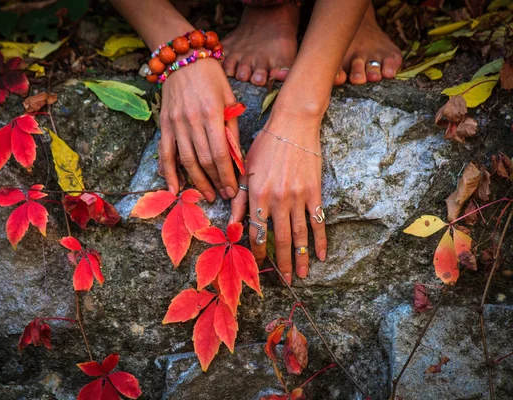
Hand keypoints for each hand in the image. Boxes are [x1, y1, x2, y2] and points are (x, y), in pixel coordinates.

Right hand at [159, 58, 238, 200]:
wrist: (182, 58)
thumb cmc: (211, 77)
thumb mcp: (229, 98)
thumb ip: (231, 127)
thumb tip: (236, 157)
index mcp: (211, 114)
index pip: (220, 153)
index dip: (227, 175)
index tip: (234, 189)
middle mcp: (191, 121)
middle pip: (204, 160)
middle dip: (215, 181)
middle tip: (224, 195)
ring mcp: (175, 124)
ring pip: (186, 161)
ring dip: (197, 182)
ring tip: (207, 195)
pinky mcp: (164, 125)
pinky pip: (165, 154)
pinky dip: (168, 173)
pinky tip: (174, 189)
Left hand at [230, 109, 327, 284]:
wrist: (293, 125)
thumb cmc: (265, 145)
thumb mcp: (245, 169)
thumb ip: (239, 198)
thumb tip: (232, 223)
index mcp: (257, 195)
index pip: (255, 231)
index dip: (257, 250)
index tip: (258, 262)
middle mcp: (277, 200)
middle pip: (279, 239)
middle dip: (281, 263)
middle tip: (283, 281)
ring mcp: (298, 197)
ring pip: (299, 234)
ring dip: (299, 258)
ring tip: (300, 275)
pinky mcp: (314, 192)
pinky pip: (317, 221)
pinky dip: (320, 239)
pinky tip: (321, 254)